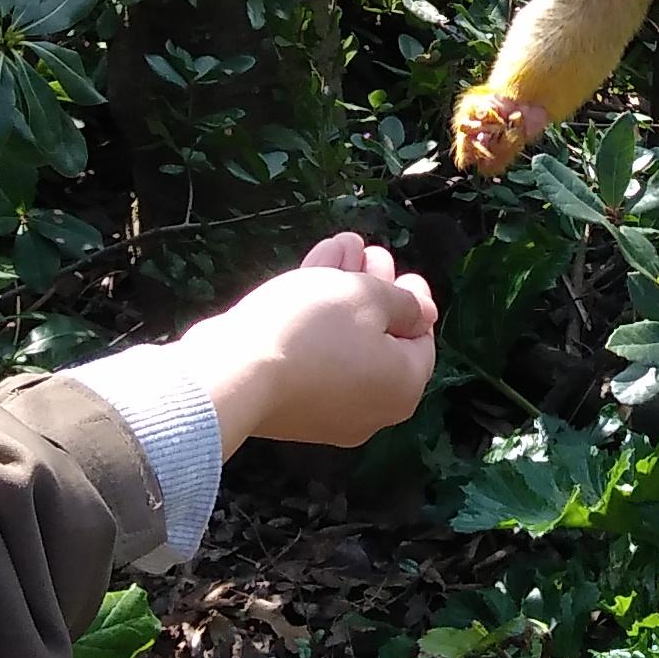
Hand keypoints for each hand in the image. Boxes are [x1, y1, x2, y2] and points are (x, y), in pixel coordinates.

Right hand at [174, 232, 438, 452]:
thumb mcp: (368, 297)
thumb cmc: (314, 329)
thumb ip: (404, 303)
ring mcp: (327, 411)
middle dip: (375, 288)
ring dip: (344, 292)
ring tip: (342, 246)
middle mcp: (372, 409)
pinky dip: (317, 316)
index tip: (405, 273)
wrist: (234, 373)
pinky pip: (315, 356)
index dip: (414, 300)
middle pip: (380, 339)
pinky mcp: (289, 404)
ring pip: (344, 343)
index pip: (421, 341)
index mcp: (402, 388)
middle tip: (371, 253)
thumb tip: (424, 315)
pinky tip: (313, 270)